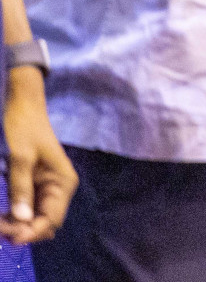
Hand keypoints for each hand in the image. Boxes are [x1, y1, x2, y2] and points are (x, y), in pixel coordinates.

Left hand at [0, 68, 75, 243]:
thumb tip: (22, 219)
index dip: (32, 231)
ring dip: (17, 224)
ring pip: (34, 217)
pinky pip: (27, 207)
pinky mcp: (35, 185)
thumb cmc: (25, 127)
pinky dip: (14, 215)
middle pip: (44, 221)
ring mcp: (46, 187)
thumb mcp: (21, 157)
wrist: (24, 105)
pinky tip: (1, 215)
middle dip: (23, 230)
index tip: (8, 236)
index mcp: (63, 182)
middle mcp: (59, 188)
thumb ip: (21, 188)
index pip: (52, 218)